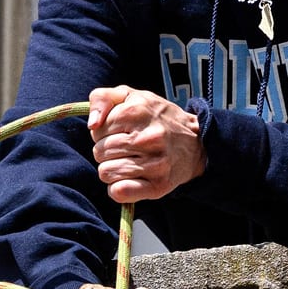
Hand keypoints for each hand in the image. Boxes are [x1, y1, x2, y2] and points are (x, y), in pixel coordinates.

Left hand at [89, 86, 204, 202]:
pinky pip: (119, 192)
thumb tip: (92, 124)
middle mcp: (147, 138)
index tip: (118, 131)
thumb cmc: (155, 117)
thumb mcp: (130, 96)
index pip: (97, 130)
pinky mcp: (158, 186)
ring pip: (105, 173)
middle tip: (125, 148)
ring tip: (128, 162)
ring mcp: (155, 164)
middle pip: (99, 152)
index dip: (103, 132)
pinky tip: (128, 179)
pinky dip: (118, 189)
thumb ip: (102, 99)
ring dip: (111, 169)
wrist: (196, 142)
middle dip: (106, 150)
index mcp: (137, 111)